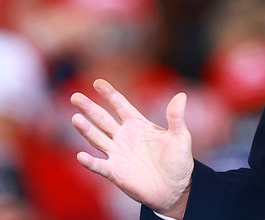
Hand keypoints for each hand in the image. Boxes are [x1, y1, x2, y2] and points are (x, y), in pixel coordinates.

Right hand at [71, 79, 193, 218]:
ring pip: (97, 139)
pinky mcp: (115, 172)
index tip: (98, 82)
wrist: (174, 188)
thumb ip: (176, 118)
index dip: (110, 94)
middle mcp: (124, 137)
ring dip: (86, 130)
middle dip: (90, 108)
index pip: (121, 106)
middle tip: (75, 96)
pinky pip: (99, 165)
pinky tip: (81, 155)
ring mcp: (117, 154)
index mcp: (138, 125)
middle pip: (103, 119)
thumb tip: (182, 95)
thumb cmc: (178, 161)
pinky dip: (90, 162)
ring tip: (76, 118)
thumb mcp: (180, 137)